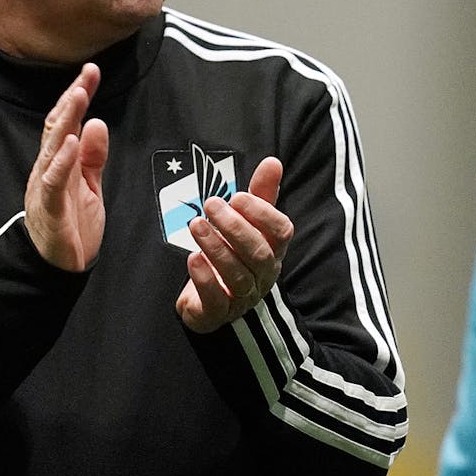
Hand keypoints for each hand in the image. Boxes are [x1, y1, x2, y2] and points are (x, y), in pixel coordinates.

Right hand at [24, 63, 108, 271]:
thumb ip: (93, 156)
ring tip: (78, 96)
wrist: (60, 267)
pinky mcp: (49, 208)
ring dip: (66, 121)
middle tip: (86, 75)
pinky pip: (52, 181)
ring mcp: (45, 187)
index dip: (77, 96)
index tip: (91, 72)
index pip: (65, 122)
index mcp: (58, 163)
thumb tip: (98, 122)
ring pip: (53, 148)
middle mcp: (48, 169)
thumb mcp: (90, 185)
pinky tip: (71, 143)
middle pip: (56, 128)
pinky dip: (61, 161)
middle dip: (72, 99)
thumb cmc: (72, 225)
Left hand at [175, 156, 292, 333]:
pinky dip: (205, 278)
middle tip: (211, 205)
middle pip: (259, 254)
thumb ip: (259, 195)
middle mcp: (263, 276)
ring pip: (237, 276)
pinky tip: (193, 259)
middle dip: (235, 227)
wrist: (207, 301)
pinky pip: (216, 300)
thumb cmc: (231, 254)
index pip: (282, 232)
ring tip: (196, 225)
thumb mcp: (245, 223)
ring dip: (216, 247)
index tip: (238, 196)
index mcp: (273, 251)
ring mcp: (242, 298)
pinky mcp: (218, 313)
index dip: (262, 214)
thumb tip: (273, 161)